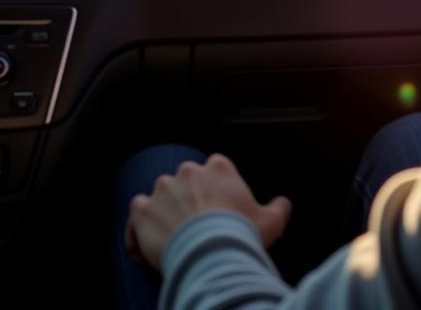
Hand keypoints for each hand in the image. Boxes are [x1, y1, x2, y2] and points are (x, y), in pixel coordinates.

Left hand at [124, 153, 292, 271]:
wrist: (210, 251)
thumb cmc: (240, 233)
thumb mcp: (271, 221)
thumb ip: (278, 208)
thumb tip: (284, 203)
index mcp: (218, 168)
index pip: (215, 169)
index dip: (215, 190)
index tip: (217, 209)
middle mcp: (188, 171)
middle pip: (185, 181)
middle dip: (187, 200)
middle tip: (194, 227)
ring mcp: (163, 188)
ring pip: (160, 197)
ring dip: (163, 214)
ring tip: (170, 241)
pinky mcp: (143, 209)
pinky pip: (135, 215)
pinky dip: (137, 230)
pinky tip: (143, 249)